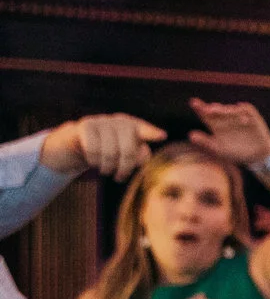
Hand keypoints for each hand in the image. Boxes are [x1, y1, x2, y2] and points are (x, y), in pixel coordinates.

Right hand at [40, 114, 165, 180]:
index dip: (152, 133)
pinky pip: (93, 149)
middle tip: (120, 178)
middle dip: (125, 168)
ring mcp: (102, 120)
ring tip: (106, 170)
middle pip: (128, 149)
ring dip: (108, 167)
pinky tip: (93, 163)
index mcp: (134, 127)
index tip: (162, 136)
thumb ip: (137, 156)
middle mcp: (120, 121)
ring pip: (110, 152)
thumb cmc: (108, 152)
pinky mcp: (86, 125)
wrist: (78, 144)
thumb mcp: (124, 155)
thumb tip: (142, 157)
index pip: (144, 129)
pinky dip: (94, 161)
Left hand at [186, 98, 269, 168]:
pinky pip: (247, 110)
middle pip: (218, 109)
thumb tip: (190, 135)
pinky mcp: (252, 117)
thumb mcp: (219, 149)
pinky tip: (239, 110)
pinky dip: (243, 111)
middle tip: (208, 110)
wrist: (257, 156)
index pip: (206, 114)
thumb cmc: (235, 153)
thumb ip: (205, 142)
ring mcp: (239, 116)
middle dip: (213, 108)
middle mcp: (226, 118)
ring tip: (220, 111)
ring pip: (231, 109)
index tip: (193, 102)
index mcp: (216, 125)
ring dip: (226, 109)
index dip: (199, 107)